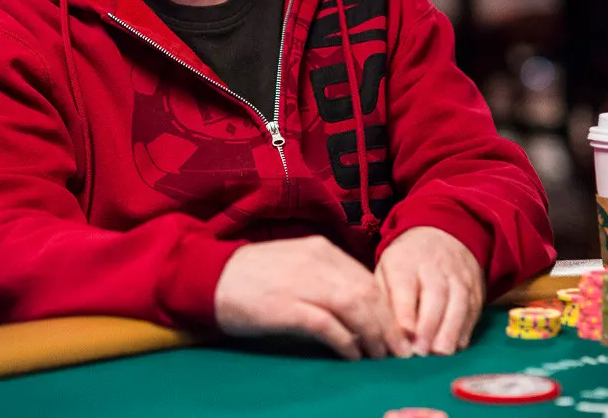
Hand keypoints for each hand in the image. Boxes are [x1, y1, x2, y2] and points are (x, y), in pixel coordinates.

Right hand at [214, 236, 411, 360]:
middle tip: (397, 352)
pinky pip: (329, 326)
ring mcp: (303, 282)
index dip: (388, 309)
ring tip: (379, 357)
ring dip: (373, 336)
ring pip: (355, 307)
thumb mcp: (297, 265)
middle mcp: (317, 261)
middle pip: (368, 294)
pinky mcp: (287, 307)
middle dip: (388, 326)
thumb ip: (328, 279)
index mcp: (322, 250)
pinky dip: (346, 342)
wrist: (210, 277)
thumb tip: (362, 309)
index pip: (369, 279)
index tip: (397, 332)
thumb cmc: (254, 276)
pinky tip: (352, 356)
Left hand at [375, 227, 484, 355]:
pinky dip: (465, 329)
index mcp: (404, 261)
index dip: (405, 309)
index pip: (405, 283)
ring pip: (459, 301)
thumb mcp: (386, 271)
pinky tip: (457, 347)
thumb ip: (385, 300)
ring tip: (442, 353)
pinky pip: (473, 309)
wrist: (440, 237)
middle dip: (429, 324)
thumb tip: (383, 335)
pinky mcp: (475, 288)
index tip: (405, 332)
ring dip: (450, 329)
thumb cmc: (405, 265)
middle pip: (435, 293)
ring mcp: (458, 276)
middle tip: (421, 351)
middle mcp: (434, 266)